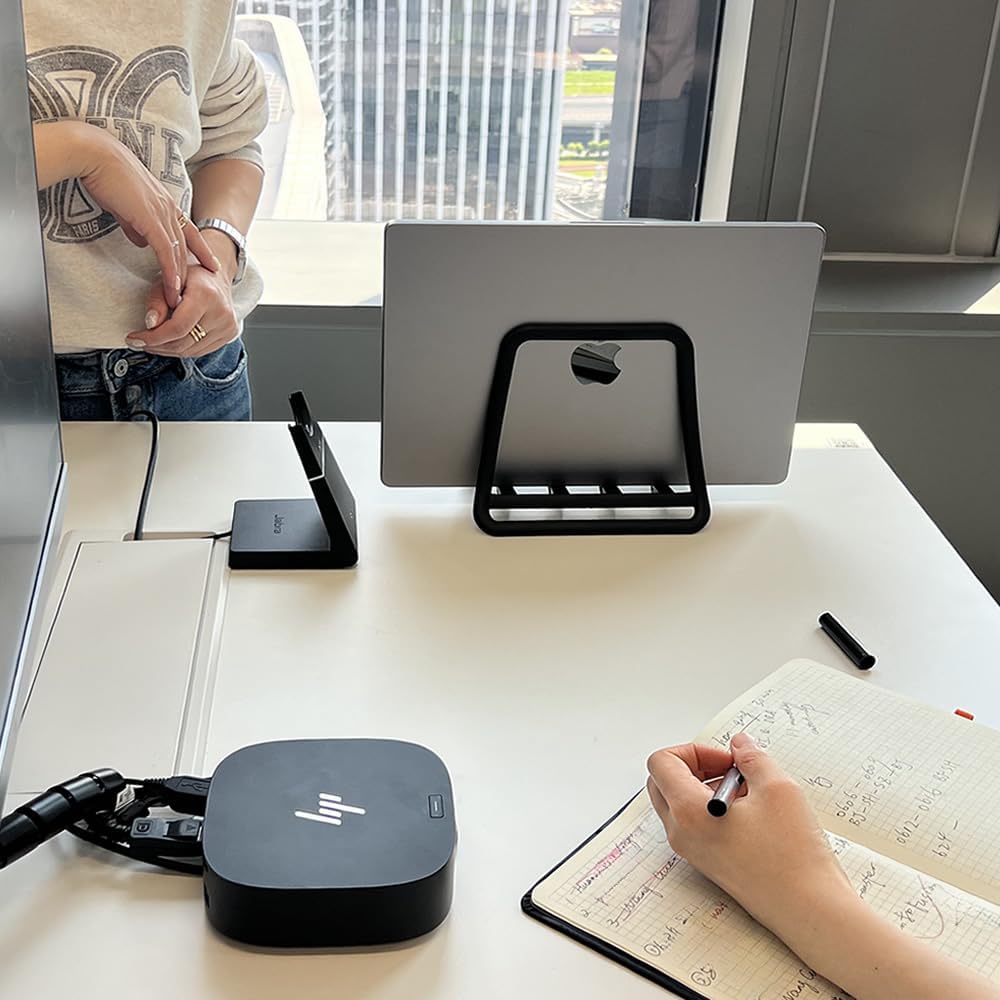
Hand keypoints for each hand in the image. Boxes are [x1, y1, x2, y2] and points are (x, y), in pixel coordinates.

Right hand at [72, 123, 219, 308]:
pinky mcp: (149, 218)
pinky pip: (164, 250)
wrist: (95, 155)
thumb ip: (136, 225)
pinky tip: (173, 285)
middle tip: (193, 295)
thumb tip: (141, 242)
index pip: (190, 232)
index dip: (202, 250)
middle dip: (189, 273)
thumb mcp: (125, 206)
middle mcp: (169, 208)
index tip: (212, 266)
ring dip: (178, 279)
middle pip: (185, 247)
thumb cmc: (105, 176)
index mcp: (165, 203)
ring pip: (176, 252)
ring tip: (179, 300)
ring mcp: (161, 213)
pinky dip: (169, 270)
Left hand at [128, 266, 237, 356]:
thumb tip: (150, 324)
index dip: (154, 337)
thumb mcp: (167, 279)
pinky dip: (180, 350)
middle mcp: (222, 312)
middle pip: (183, 342)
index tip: (134, 339)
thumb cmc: (188, 277)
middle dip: (157, 345)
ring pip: (190, 351)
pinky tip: (168, 343)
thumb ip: (157, 301)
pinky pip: (199, 351)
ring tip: (151, 343)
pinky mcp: (230, 335)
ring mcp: (228, 326)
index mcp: (206, 295)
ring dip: (166, 350)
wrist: (216, 278)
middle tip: (138, 342)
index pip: (178, 327)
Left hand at [645, 734, 852, 937]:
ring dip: (707, 786)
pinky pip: (695, 823)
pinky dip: (715, 808)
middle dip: (695, 766)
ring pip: (680, 802)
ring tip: (750, 794)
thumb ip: (751, 757)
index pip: (661, 762)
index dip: (694, 750)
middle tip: (733, 770)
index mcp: (688, 811)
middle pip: (664, 781)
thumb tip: (739, 744)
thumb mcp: (777, 788)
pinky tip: (753, 814)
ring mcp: (692, 850)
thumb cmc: (793, 855)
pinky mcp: (707, 862)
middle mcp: (681, 833)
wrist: (809, 911)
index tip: (727, 760)